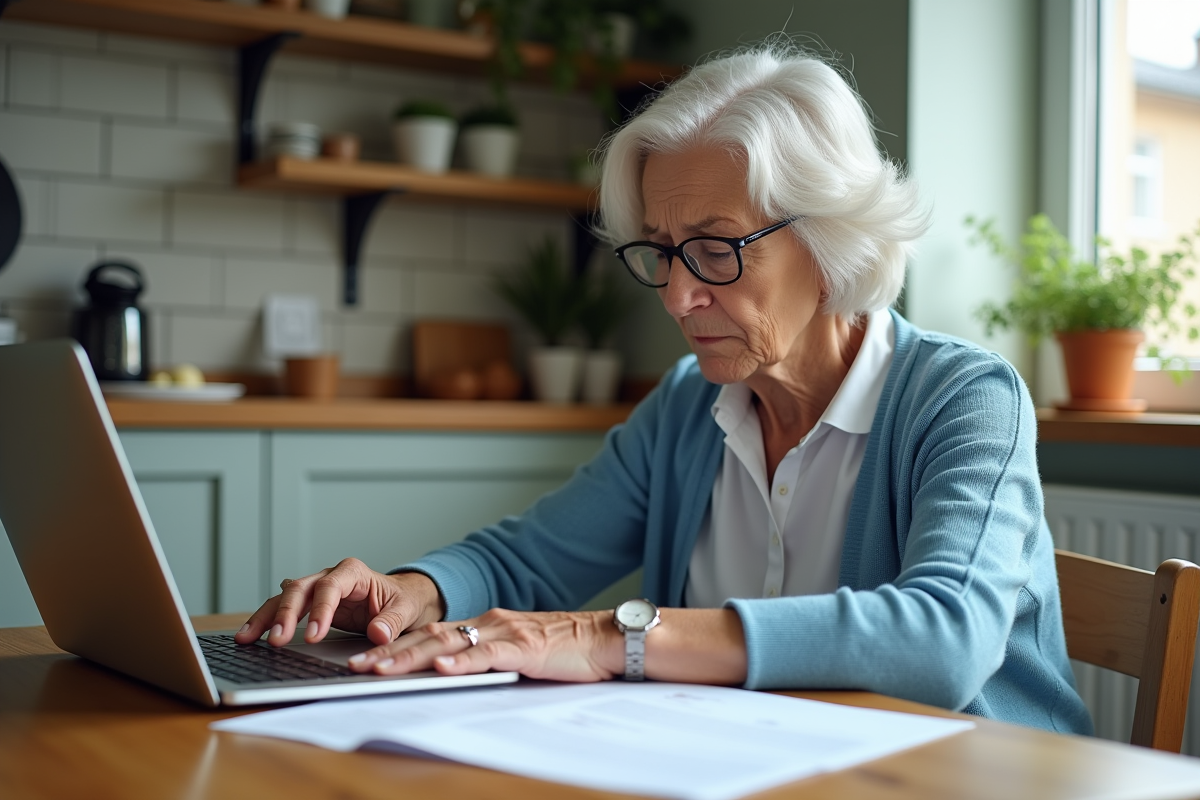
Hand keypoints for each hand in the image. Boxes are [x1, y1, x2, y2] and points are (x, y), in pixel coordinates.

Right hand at [235, 558, 445, 647]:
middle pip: (301, 590)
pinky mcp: (309, 604)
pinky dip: (267, 621)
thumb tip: (378, 634)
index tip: (313, 635)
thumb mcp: (405, 610)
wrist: (400, 599)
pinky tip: (249, 636)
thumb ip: (392, 621)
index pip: (330, 587)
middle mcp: (330, 576)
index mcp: (353, 572)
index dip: (320, 610)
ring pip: (284, 598)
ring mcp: (316, 589)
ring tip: (247, 639)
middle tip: (277, 641)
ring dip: (266, 618)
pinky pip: (284, 610)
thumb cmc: (402, 601)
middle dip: (286, 615)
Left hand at [346, 608, 623, 682]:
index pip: (432, 635)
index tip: (366, 658)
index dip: (396, 646)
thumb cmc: (567, 650)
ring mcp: (505, 633)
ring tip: (380, 669)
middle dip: (389, 652)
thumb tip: (456, 673)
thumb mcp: (518, 652)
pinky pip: (487, 655)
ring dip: (410, 657)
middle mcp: (489, 623)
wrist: (606, 638)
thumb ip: (489, 658)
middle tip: (355, 665)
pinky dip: (461, 662)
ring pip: (449, 644)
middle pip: (430, 638)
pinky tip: (440, 668)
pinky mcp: (524, 649)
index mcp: (486, 625)